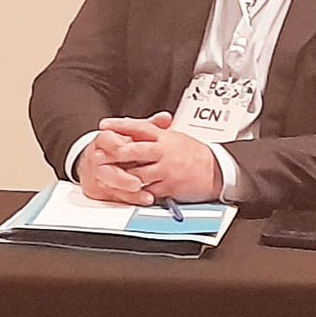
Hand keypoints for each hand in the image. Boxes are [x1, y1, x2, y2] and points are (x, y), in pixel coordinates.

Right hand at [73, 116, 173, 205]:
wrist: (97, 162)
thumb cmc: (119, 145)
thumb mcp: (133, 133)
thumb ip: (148, 125)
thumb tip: (166, 118)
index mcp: (104, 139)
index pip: (105, 139)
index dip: (114, 145)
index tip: (124, 148)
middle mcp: (98, 157)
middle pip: (104, 166)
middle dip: (120, 174)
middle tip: (137, 180)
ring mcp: (99, 174)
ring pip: (109, 182)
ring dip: (126, 187)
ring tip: (141, 189)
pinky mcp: (103, 189)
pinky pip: (115, 195)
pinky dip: (131, 197)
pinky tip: (145, 198)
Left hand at [97, 113, 222, 202]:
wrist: (217, 170)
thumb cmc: (194, 153)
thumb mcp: (174, 137)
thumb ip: (154, 132)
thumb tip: (133, 126)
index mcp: (164, 137)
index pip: (139, 127)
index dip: (119, 125)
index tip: (104, 125)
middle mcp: (163, 152)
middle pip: (134, 150)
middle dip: (115, 152)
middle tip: (98, 153)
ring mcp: (166, 170)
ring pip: (137, 173)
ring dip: (120, 175)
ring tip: (105, 174)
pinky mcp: (169, 187)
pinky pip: (147, 191)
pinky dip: (135, 192)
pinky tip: (124, 190)